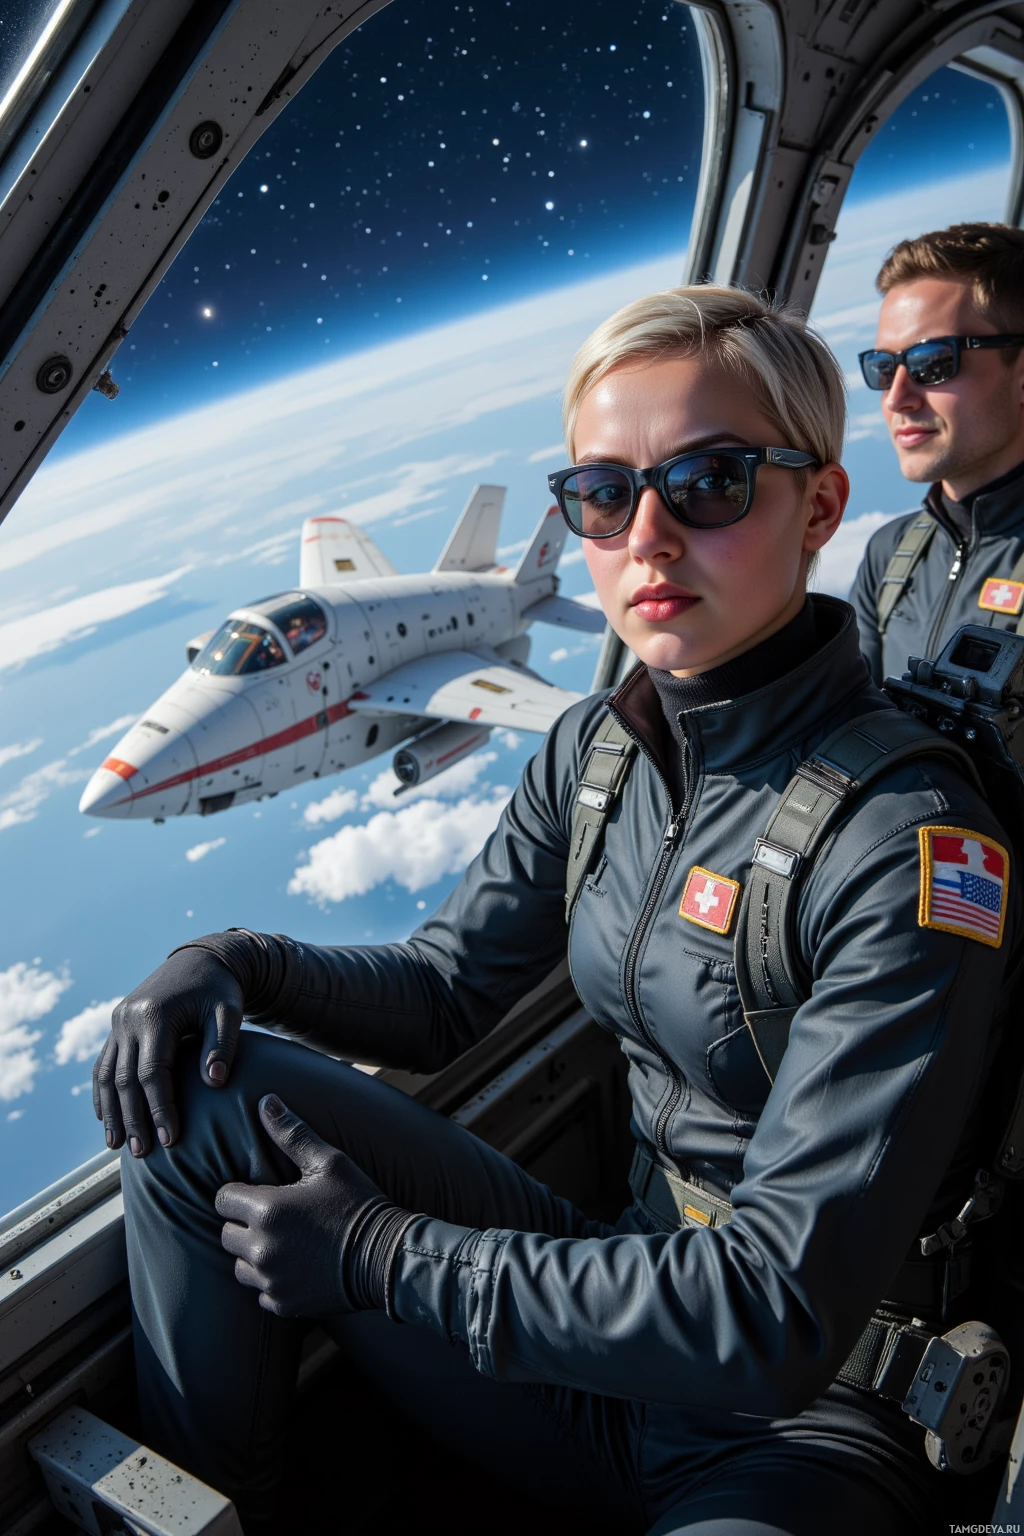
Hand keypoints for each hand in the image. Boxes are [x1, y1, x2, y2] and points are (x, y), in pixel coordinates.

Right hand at [92, 947, 243, 1155]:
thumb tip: (215, 1083)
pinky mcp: (117, 1024)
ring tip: (116, 1145)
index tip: (171, 1139)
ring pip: (106, 1074)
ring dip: (110, 1112)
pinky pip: (103, 1063)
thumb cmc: (220, 989)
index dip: (160, 1108)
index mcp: (156, 1015)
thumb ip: (223, 1045)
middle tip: (141, 1153)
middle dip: (132, 1119)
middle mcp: (129, 1018)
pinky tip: (105, 1117)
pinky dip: (102, 1091)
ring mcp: (119, 1021)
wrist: (201, 959)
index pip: (153, 1073)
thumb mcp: (230, 1012)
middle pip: (124, 1079)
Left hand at [216, 1096, 412, 1317]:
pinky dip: (272, 1281)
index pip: (222, 1200)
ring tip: (284, 1241)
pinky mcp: (284, 1304)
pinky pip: (261, 1292)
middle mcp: (261, 1249)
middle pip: (226, 1234)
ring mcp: (271, 1280)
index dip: (239, 1193)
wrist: (387, 1257)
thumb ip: (291, 1133)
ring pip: (239, 1266)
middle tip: (275, 1215)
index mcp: (266, 1210)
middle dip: (244, 1223)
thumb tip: (266, 1101)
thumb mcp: (328, 1162)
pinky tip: (297, 1266)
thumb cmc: (358, 1203)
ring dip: (254, 1254)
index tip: (260, 1191)